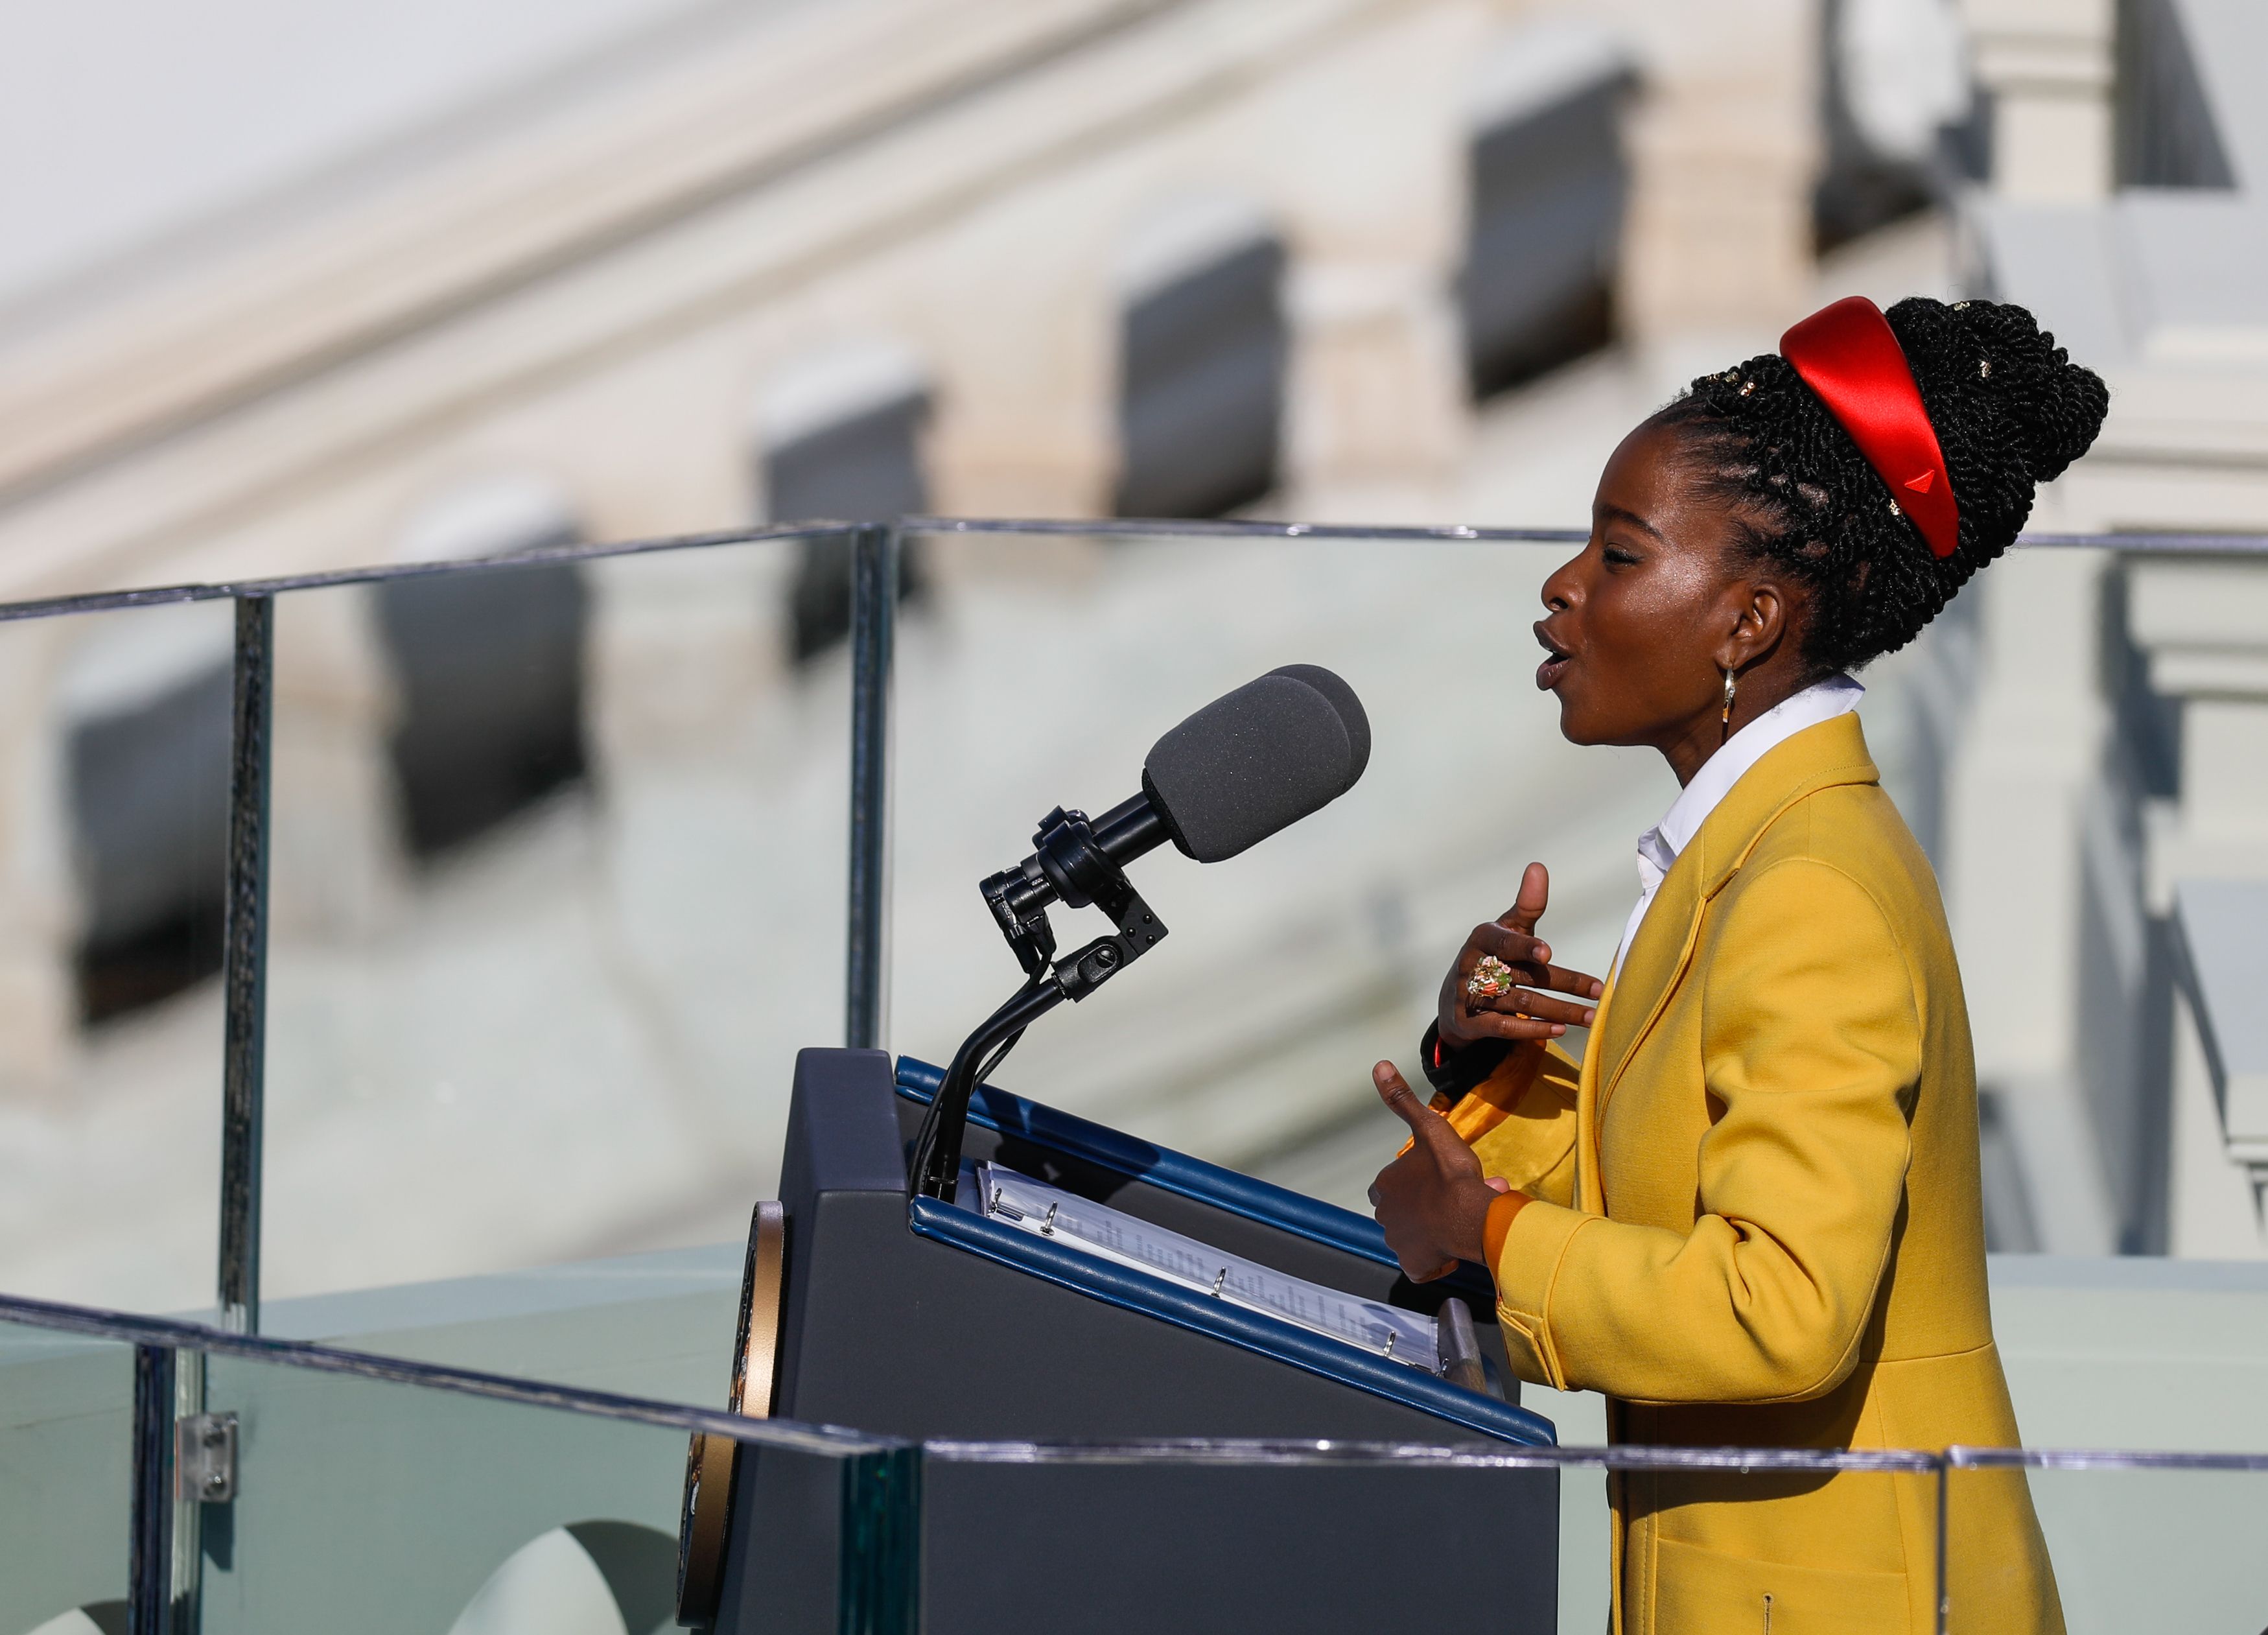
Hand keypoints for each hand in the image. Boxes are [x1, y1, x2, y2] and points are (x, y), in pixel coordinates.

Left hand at [1366, 1061, 1515, 1281]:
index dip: (1416, 1182)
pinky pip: (1422, 1264)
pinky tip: (1453, 1249)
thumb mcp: (1429, 1128)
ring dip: (1433, 1230)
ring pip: (1415, 1235)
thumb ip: (1402, 1100)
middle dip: (1427, 1207)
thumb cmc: (1451, 1173)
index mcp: (1385, 1185)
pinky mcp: (1414, 1266)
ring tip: (1461, 1220)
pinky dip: (1434, 1260)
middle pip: (1405, 1210)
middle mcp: (1384, 1215)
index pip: (1392, 1184)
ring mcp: (1398, 1243)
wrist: (1471, 1216)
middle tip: (1455, 1199)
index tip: (1438, 1180)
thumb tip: (1379, 1066)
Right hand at [1438, 862, 1603, 1051]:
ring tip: (1590, 1017)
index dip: (1525, 947)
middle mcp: (1473, 967)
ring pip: (1520, 1005)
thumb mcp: (1505, 929)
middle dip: (1564, 984)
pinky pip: (1504, 1029)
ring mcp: (1470, 997)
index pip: (1505, 942)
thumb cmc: (1491, 956)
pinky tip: (1559, 1030)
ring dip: (1559, 1011)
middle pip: (1524, 977)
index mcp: (1483, 939)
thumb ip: (1526, 905)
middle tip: (1598, 992)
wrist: (1454, 999)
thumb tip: (1538, 867)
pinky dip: (1532, 1030)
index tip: (1548, 953)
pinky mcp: (1471, 1024)